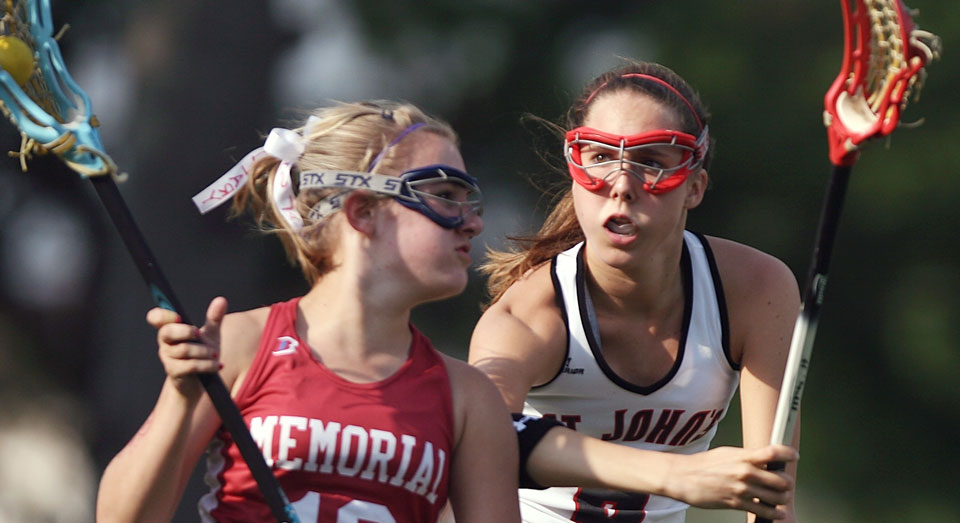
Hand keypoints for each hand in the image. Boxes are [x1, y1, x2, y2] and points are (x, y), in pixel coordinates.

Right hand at [146, 297, 227, 400]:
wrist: (200, 383)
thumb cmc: (202, 355)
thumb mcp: (210, 335)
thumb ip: (214, 318)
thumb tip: (221, 300)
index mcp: (171, 330)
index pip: (156, 318)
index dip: (162, 314)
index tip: (178, 316)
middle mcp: (165, 343)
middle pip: (167, 331)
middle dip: (185, 331)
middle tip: (199, 334)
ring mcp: (168, 358)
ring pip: (183, 350)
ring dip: (204, 352)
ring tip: (216, 354)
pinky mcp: (174, 372)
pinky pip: (190, 366)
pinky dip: (207, 365)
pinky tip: (217, 366)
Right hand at [662, 445, 796, 519]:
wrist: (683, 477)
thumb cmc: (703, 464)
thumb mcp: (727, 453)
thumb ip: (747, 457)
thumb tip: (764, 459)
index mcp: (743, 456)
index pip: (774, 453)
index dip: (789, 454)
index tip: (794, 456)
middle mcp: (745, 472)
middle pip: (781, 479)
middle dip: (787, 482)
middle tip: (785, 482)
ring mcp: (742, 489)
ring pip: (777, 497)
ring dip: (782, 498)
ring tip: (781, 498)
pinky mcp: (737, 504)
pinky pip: (764, 511)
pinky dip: (774, 513)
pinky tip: (777, 512)